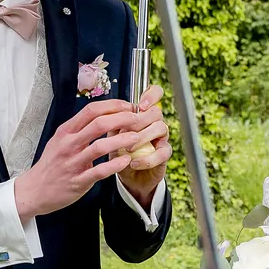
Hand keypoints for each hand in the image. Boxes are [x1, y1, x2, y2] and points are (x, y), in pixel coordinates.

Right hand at [14, 99, 146, 220]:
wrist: (34, 190)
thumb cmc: (52, 164)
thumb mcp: (60, 140)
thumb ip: (80, 129)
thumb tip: (105, 116)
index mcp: (66, 131)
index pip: (91, 110)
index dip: (112, 105)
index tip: (127, 106)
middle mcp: (68, 144)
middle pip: (98, 124)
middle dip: (121, 119)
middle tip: (136, 119)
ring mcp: (73, 163)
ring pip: (100, 147)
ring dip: (121, 140)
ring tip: (136, 137)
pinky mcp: (78, 181)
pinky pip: (99, 171)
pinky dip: (115, 165)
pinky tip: (126, 161)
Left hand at [116, 84, 170, 204]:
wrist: (128, 175)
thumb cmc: (120, 151)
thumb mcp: (113, 134)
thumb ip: (112, 121)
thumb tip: (104, 111)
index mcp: (143, 113)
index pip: (156, 93)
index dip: (151, 95)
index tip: (140, 105)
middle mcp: (155, 122)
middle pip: (156, 111)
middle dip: (139, 120)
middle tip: (123, 131)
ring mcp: (162, 137)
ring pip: (161, 128)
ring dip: (142, 137)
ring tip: (127, 149)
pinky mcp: (164, 155)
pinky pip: (162, 153)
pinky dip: (147, 159)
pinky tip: (134, 163)